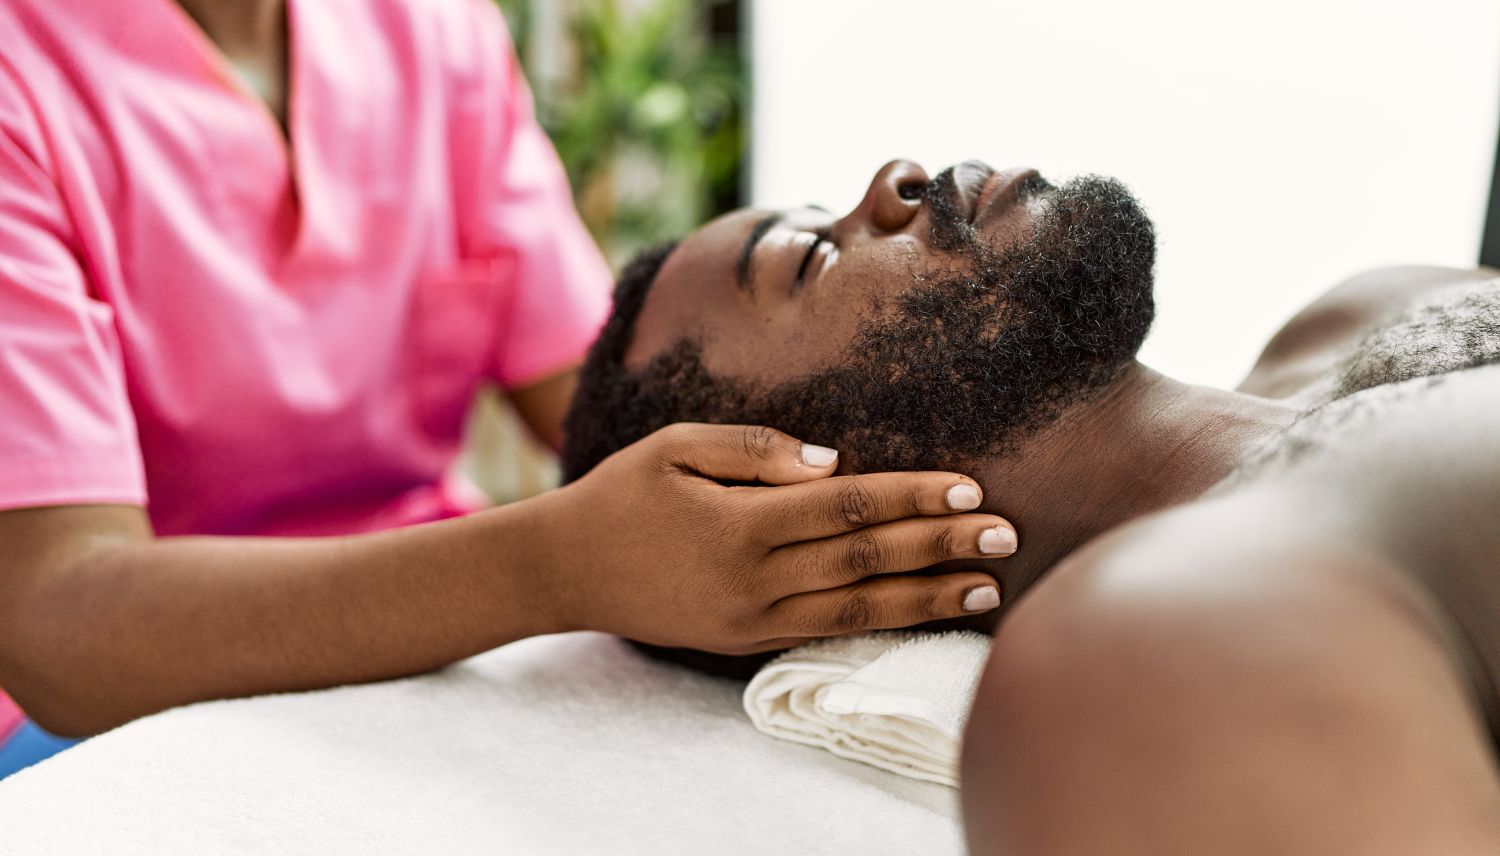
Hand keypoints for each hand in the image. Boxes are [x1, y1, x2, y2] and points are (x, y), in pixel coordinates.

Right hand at [530, 423, 1017, 653]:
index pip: (848, 508)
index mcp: (740, 524)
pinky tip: (921, 612)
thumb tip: (832, 461)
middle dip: (941, 546)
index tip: (969, 488)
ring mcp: (751, 620)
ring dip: (927, 598)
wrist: (563, 571)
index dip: (912, 497)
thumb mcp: (676, 447)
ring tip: (986, 587)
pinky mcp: (745, 642)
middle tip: (1006, 533)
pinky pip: (825, 632)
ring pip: (857, 609)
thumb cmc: (621, 495)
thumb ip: (754, 450)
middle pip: (867, 561)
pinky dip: (880, 623)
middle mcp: (753, 580)